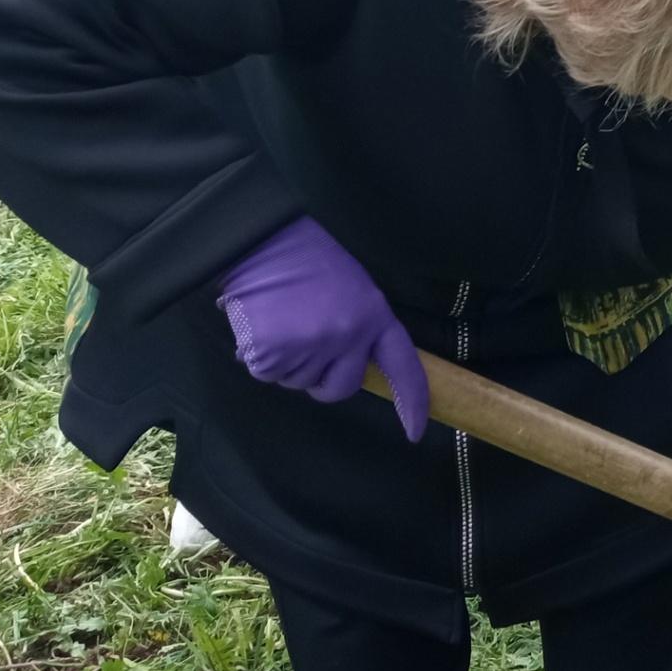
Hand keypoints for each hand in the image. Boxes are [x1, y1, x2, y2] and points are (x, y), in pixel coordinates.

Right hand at [217, 216, 428, 440]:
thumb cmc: (307, 260)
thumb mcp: (353, 289)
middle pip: (338, 389)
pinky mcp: (273, 352)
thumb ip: (359, 330)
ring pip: (296, 382)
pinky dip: (258, 355)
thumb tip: (346, 368)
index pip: (404, 366)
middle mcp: (348, 335)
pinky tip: (261, 322)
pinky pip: (265, 373)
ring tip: (281, 317)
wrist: (264, 238)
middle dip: (320, 378)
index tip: (413, 433)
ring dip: (285, 360)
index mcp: (375, 315)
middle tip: (303, 339)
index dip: (411, 401)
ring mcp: (311, 346)